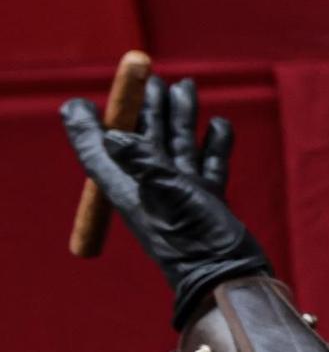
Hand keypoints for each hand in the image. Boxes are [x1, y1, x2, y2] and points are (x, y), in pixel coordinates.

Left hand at [62, 77, 270, 328]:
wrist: (229, 275)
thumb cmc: (195, 240)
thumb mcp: (168, 197)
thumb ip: (144, 163)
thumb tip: (113, 134)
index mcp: (131, 190)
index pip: (99, 153)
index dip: (85, 128)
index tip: (76, 103)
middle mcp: (152, 190)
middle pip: (143, 140)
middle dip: (145, 108)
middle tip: (149, 77)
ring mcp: (180, 195)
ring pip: (178, 146)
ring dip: (181, 117)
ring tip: (186, 87)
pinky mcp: (206, 201)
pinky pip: (207, 164)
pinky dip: (213, 143)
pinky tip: (218, 125)